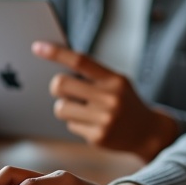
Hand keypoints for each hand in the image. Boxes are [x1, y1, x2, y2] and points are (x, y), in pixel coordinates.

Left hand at [33, 42, 178, 158]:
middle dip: (57, 87)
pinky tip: (93, 124)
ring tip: (83, 109)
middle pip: (60, 85)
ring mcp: (103, 119)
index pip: (80, 61)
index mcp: (114, 79)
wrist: (148, 132)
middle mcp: (110, 98)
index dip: (56, 53)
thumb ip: (93, 76)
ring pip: (60, 108)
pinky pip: (70, 125)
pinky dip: (77, 123)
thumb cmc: (126, 102)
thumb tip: (58, 69)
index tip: (37, 47)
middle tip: (66, 90)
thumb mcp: (118, 82)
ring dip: (66, 107)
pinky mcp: (97, 137)